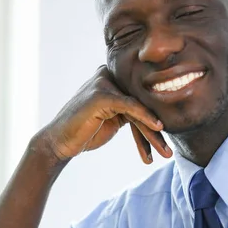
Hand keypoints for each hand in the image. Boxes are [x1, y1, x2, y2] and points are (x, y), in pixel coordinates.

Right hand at [36, 66, 172, 164]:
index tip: (166, 144)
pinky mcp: (102, 94)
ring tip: (165, 151)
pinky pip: (130, 106)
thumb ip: (129, 111)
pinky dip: (145, 117)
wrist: (59, 142)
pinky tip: (159, 128)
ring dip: (154, 132)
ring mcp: (104, 82)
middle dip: (157, 131)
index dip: (154, 123)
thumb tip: (154, 114)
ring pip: (138, 107)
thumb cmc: (84, 133)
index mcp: (112, 79)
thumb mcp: (112, 119)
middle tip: (169, 152)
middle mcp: (109, 76)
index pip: (140, 100)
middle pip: (141, 104)